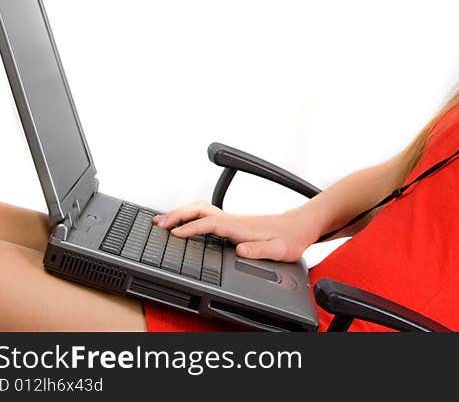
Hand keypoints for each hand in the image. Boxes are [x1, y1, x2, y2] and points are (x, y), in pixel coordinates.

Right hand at [152, 201, 320, 262]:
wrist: (300, 227)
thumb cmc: (291, 238)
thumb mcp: (280, 249)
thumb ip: (260, 250)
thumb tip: (240, 250)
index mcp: (240, 227)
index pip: (209, 224)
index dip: (191, 228)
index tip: (175, 235)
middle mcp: (234, 220)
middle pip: (200, 210)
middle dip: (177, 215)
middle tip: (158, 224)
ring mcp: (232, 219)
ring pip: (201, 210)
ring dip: (181, 213)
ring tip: (162, 220)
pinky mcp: (233, 222)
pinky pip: (205, 215)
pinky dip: (189, 216)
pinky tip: (183, 223)